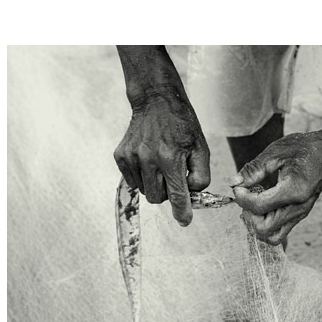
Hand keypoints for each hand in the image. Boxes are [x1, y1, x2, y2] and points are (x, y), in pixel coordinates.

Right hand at [114, 87, 209, 225]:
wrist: (155, 100)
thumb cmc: (182, 124)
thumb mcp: (201, 147)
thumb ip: (201, 175)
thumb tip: (192, 194)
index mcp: (171, 158)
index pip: (177, 195)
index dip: (182, 212)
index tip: (184, 221)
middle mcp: (148, 159)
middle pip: (158, 198)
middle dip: (168, 194)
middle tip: (174, 177)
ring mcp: (131, 158)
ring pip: (145, 191)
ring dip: (155, 185)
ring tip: (161, 164)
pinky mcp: (121, 156)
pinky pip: (133, 181)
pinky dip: (143, 177)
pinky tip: (149, 160)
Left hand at [231, 129, 321, 244]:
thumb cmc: (306, 148)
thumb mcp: (276, 152)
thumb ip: (254, 169)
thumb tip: (233, 183)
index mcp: (293, 191)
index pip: (259, 207)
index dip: (242, 199)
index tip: (237, 187)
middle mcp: (298, 207)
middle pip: (264, 229)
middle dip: (248, 215)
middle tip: (245, 196)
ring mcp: (301, 213)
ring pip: (272, 236)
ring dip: (256, 224)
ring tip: (252, 204)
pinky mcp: (301, 214)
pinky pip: (280, 230)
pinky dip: (266, 223)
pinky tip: (262, 205)